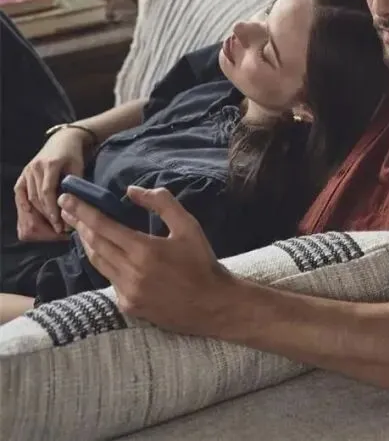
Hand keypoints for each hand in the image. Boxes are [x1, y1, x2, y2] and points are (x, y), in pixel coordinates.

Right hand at [14, 128, 89, 233]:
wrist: (63, 139)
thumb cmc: (74, 154)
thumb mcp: (79, 166)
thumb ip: (76, 183)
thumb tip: (75, 205)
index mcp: (50, 165)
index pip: (47, 192)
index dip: (52, 209)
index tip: (59, 224)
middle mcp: (35, 168)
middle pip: (37, 197)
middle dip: (47, 215)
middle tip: (58, 229)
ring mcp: (27, 170)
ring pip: (29, 197)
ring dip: (38, 212)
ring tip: (50, 225)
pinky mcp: (24, 173)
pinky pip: (20, 192)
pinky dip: (24, 205)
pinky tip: (30, 215)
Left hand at [59, 186, 234, 335]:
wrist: (212, 304)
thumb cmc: (202, 262)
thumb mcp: (189, 226)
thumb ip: (162, 203)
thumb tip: (132, 191)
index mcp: (144, 250)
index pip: (103, 226)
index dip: (83, 211)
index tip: (68, 199)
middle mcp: (130, 272)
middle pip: (94, 244)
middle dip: (80, 225)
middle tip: (69, 211)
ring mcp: (127, 292)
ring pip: (98, 263)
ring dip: (89, 244)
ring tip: (82, 229)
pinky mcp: (128, 305)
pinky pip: (110, 280)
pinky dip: (106, 264)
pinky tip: (109, 256)